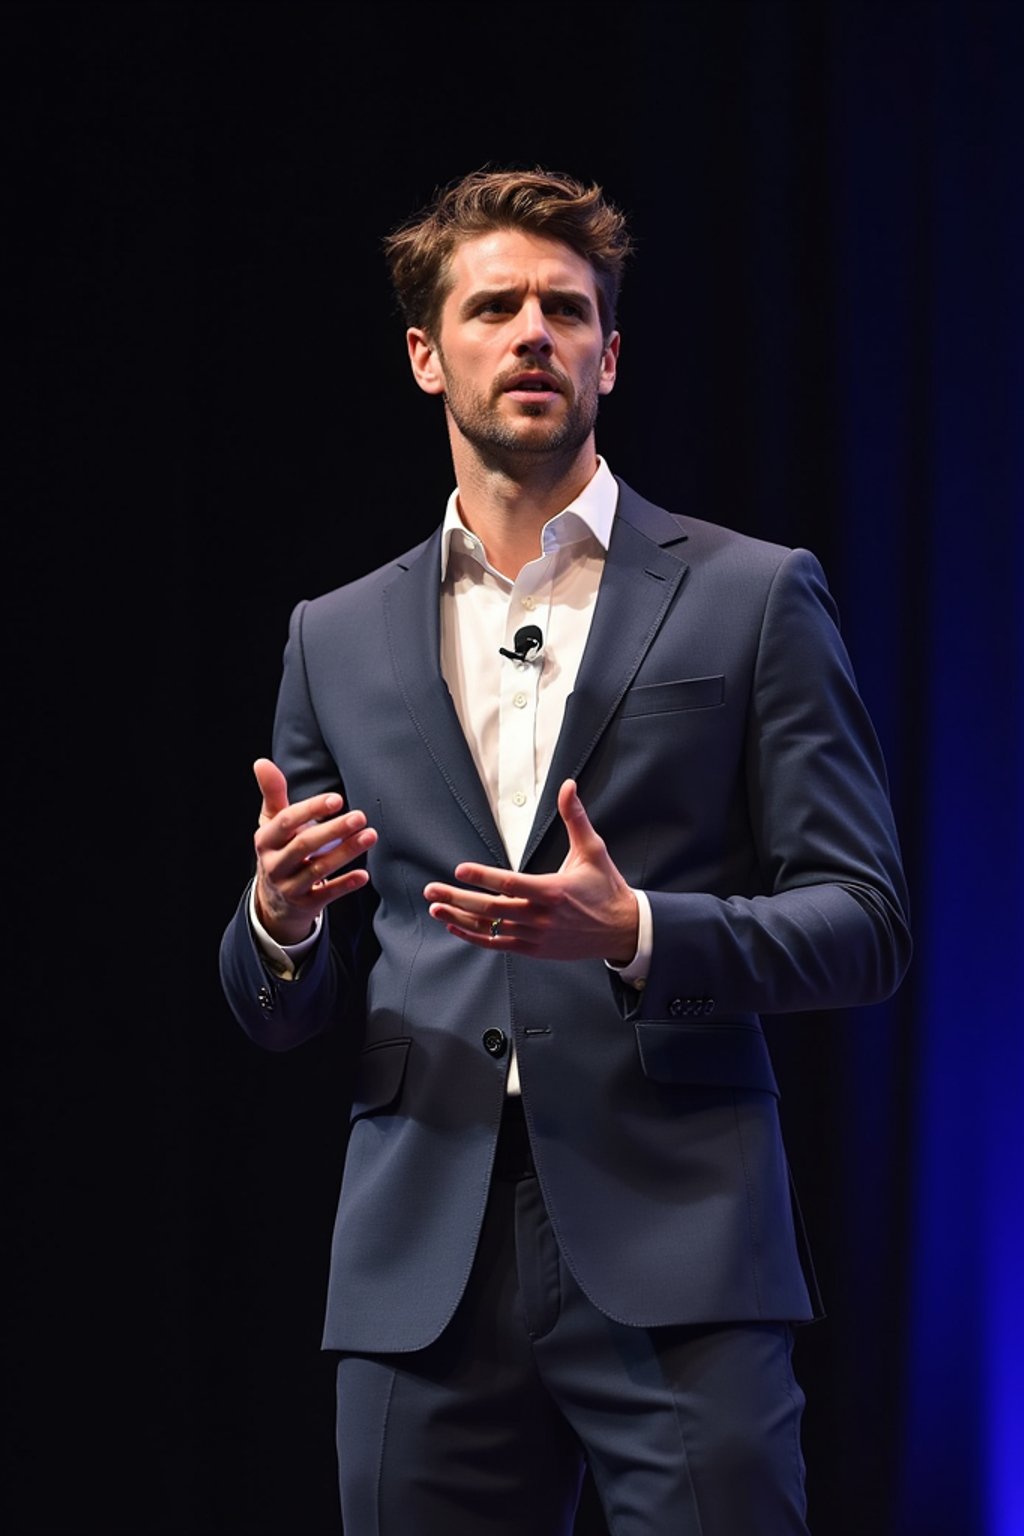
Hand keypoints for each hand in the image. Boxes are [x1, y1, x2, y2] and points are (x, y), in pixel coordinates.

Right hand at [252, 757, 376, 945]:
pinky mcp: (306, 905)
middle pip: (304, 846)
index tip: (336, 799)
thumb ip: (272, 793)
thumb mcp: (271, 824)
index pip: (286, 822)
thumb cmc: (278, 850)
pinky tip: (364, 875)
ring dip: (346, 853)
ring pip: (319, 870)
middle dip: (333, 830)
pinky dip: (345, 885)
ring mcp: (290, 887)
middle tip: (360, 816)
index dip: (311, 810)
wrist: (273, 902)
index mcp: (266, 840)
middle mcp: (275, 865)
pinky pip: (327, 895)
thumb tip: (262, 762)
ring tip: (370, 835)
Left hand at [423, 779, 637, 962]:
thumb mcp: (592, 850)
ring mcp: (536, 936)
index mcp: (553, 890)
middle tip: (431, 889)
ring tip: (435, 907)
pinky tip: (454, 925)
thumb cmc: (606, 887)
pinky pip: (498, 944)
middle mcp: (541, 916)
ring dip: (460, 917)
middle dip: (458, 898)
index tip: (459, 870)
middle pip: (491, 909)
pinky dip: (474, 936)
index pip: (511, 884)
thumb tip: (568, 785)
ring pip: (490, 928)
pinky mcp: (534, 949)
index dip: (483, 877)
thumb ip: (575, 817)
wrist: (622, 930)